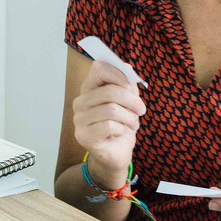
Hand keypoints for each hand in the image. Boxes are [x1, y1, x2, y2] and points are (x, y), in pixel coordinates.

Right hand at [70, 60, 144, 183]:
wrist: (117, 153)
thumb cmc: (122, 125)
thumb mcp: (128, 102)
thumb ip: (127, 84)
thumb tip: (127, 67)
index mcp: (89, 88)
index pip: (99, 68)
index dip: (118, 74)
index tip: (130, 87)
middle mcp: (80, 102)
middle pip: (110, 91)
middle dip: (132, 100)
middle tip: (141, 110)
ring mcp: (79, 119)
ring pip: (112, 109)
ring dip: (129, 118)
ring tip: (133, 124)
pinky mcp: (84, 136)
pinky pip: (109, 126)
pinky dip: (122, 129)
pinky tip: (120, 133)